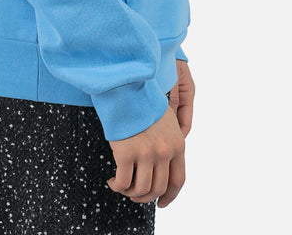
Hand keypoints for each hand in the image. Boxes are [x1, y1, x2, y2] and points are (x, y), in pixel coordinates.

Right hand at [106, 60, 193, 208]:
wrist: (126, 87)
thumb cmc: (142, 101)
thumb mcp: (166, 120)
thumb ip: (169, 142)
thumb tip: (163, 166)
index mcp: (177, 144)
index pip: (178, 180)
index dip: (169, 196)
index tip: (161, 202)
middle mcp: (164, 152)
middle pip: (158, 188)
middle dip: (145, 196)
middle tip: (135, 194)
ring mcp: (146, 153)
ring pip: (141, 189)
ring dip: (131, 193)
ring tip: (122, 186)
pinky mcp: (127, 153)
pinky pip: (124, 182)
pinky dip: (118, 186)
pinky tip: (113, 181)